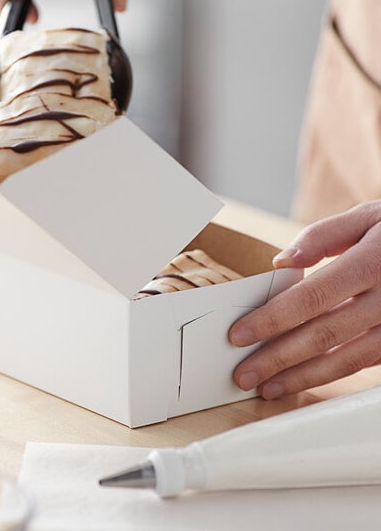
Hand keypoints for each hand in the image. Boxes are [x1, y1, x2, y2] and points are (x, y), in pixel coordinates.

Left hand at [229, 201, 380, 399]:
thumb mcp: (368, 217)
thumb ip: (322, 236)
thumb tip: (280, 262)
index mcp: (374, 262)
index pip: (314, 297)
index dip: (274, 318)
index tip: (238, 334)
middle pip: (326, 334)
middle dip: (279, 357)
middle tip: (244, 374)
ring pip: (348, 359)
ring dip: (304, 377)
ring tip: (268, 388)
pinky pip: (367, 364)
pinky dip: (332, 375)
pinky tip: (305, 380)